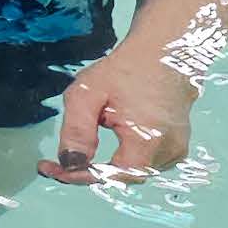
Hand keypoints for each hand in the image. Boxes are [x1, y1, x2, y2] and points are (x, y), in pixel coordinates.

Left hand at [42, 49, 194, 184]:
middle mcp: (168, 150)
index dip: (77, 176)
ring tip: (92, 137)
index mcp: (148, 140)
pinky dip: (125, 158)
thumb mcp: (88, 94)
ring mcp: (177, 150)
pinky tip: (117, 135)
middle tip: (59, 160)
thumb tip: (69, 164)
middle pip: (120, 176)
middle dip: (88, 170)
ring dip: (107, 164)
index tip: (49, 168)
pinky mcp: (178, 146)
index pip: (108, 176)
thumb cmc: (127, 68)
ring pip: (132, 171)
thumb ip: (77, 131)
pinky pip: (145, 163)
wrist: (165, 51)